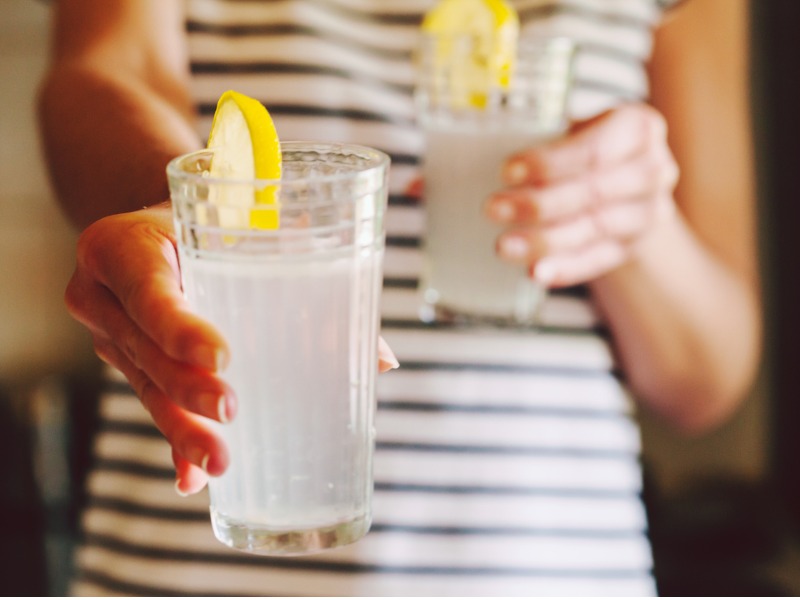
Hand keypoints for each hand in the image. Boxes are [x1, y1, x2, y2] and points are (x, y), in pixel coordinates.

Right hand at [66, 203, 397, 495]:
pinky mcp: (127, 365)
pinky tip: (194, 478)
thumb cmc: (214, 219)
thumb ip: (306, 269)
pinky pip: (152, 403)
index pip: (148, 290)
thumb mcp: (245, 223)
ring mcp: (111, 336)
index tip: (222, 358)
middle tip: (231, 411)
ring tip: (220, 463)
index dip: (179, 327)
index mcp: (123, 246)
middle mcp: (105, 295)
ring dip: (183, 429)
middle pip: (144, 350)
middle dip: (188, 389)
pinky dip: (176, 440)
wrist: (163, 227)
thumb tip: (381, 359)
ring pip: (147, 388)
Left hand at [485, 103, 678, 286]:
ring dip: (545, 241)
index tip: (506, 172)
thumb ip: (543, 137)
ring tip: (504, 246)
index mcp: (638, 127)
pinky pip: (597, 260)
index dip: (548, 163)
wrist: (622, 182)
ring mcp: (648, 212)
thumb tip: (478, 151)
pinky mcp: (633, 246)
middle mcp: (653, 169)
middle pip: (593, 192)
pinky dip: (565, 268)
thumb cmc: (585, 147)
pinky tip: (536, 272)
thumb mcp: (573, 128)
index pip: (592, 149)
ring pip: (594, 229)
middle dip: (538, 204)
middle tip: (493, 209)